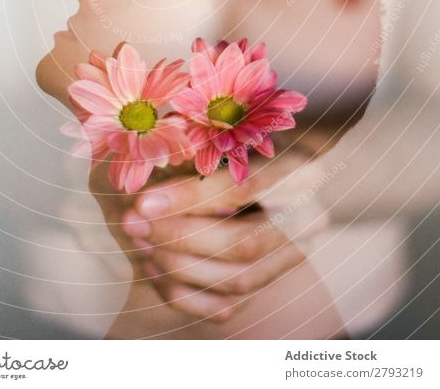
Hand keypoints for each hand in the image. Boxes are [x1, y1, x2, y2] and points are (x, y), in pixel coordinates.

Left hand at [121, 154, 309, 321]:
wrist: (298, 174)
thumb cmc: (255, 143)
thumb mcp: (235, 137)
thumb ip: (201, 153)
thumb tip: (143, 171)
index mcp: (298, 171)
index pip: (242, 189)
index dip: (190, 198)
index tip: (143, 201)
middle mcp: (307, 218)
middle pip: (241, 243)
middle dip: (178, 238)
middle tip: (132, 223)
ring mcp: (296, 253)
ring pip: (237, 279)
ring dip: (179, 267)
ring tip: (140, 243)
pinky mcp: (276, 278)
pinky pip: (232, 302)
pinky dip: (189, 295)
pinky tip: (156, 271)